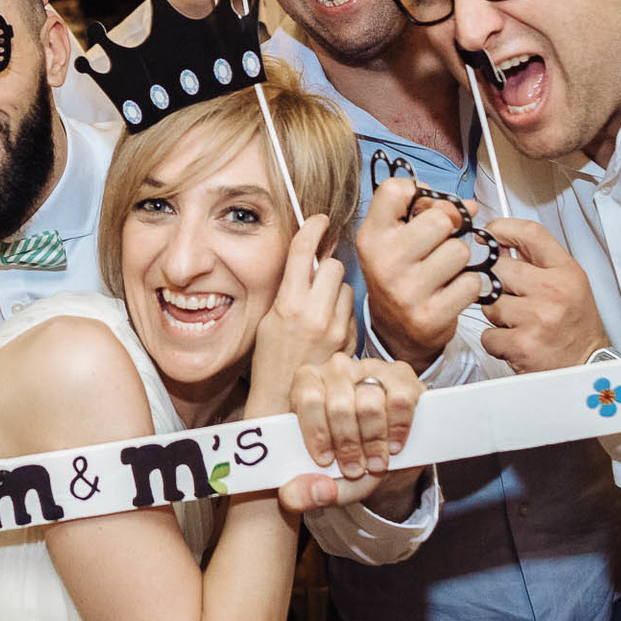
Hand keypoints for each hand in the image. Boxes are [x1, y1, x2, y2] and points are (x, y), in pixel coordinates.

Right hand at [247, 215, 353, 416]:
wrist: (285, 401)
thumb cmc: (271, 360)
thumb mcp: (269, 319)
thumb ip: (289, 289)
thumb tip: (308, 259)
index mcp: (288, 304)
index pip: (304, 250)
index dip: (313, 227)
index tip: (319, 220)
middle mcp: (314, 314)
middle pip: (332, 265)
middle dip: (326, 267)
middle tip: (316, 279)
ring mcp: (336, 328)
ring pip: (346, 286)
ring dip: (336, 290)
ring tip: (322, 308)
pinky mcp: (351, 340)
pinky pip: (352, 310)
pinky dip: (343, 312)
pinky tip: (330, 327)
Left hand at [287, 354, 420, 486]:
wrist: (384, 451)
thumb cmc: (347, 457)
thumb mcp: (324, 480)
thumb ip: (304, 493)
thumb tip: (309, 494)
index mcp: (308, 383)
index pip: (308, 398)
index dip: (317, 433)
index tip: (325, 461)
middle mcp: (337, 369)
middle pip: (339, 406)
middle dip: (348, 445)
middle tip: (355, 469)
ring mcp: (370, 368)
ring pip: (369, 403)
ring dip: (373, 441)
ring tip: (376, 463)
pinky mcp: (401, 375)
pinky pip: (399, 400)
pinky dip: (398, 428)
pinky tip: (394, 446)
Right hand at [357, 179, 485, 371]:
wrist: (395, 330)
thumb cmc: (400, 272)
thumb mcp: (396, 236)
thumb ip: (426, 209)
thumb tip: (470, 207)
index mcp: (371, 236)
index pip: (396, 189)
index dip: (420, 194)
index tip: (420, 211)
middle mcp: (384, 262)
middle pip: (440, 219)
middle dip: (447, 230)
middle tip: (435, 247)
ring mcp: (407, 291)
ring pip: (460, 250)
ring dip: (459, 260)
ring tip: (442, 271)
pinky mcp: (431, 315)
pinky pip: (471, 282)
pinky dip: (467, 285)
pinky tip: (449, 291)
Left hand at [478, 217, 609, 372]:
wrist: (586, 368)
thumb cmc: (575, 327)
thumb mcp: (568, 284)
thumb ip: (537, 261)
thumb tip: (498, 242)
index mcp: (566, 272)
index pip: (531, 233)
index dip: (502, 228)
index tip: (489, 233)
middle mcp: (554, 292)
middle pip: (499, 267)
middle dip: (497, 282)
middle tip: (512, 297)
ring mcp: (537, 318)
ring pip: (489, 302)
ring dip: (496, 314)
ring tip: (518, 322)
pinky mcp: (522, 344)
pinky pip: (487, 333)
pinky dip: (495, 340)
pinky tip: (515, 341)